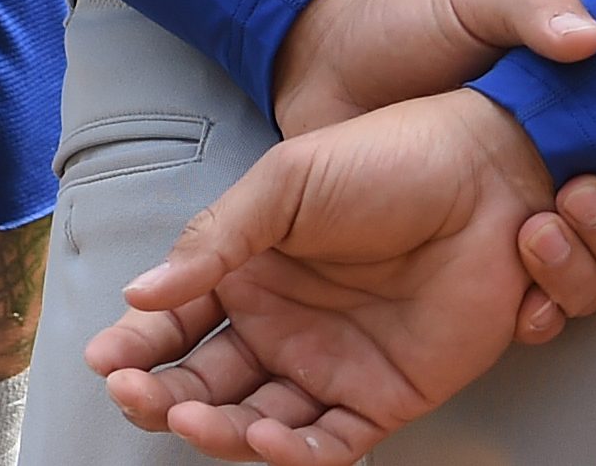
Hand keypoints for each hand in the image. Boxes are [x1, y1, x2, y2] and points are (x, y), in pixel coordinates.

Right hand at [90, 90, 558, 461]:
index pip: (175, 324)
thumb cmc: (389, 159)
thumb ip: (216, 239)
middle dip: (162, 398)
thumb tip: (140, 293)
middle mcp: (282, 324)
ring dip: (217, 431)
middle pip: (204, 382)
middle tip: (139, 396)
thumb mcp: (288, 182)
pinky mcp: (383, 394)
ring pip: (255, 422)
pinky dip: (292, 452)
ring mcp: (330, 364)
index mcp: (249, 271)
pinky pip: (328, 442)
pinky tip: (265, 436)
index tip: (108, 360)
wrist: (487, 172)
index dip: (137, 347)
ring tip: (193, 417)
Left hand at [266, 0, 595, 337]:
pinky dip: (540, 316)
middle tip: (585, 198)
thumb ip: (532, 10)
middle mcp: (575, 180)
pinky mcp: (481, 277)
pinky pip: (537, 315)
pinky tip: (521, 306)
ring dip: (587, 272)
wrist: (323, 73)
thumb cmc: (412, 29)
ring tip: (534, 232)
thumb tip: (590, 38)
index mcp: (592, 116)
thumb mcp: (473, 3)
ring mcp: (531, 232)